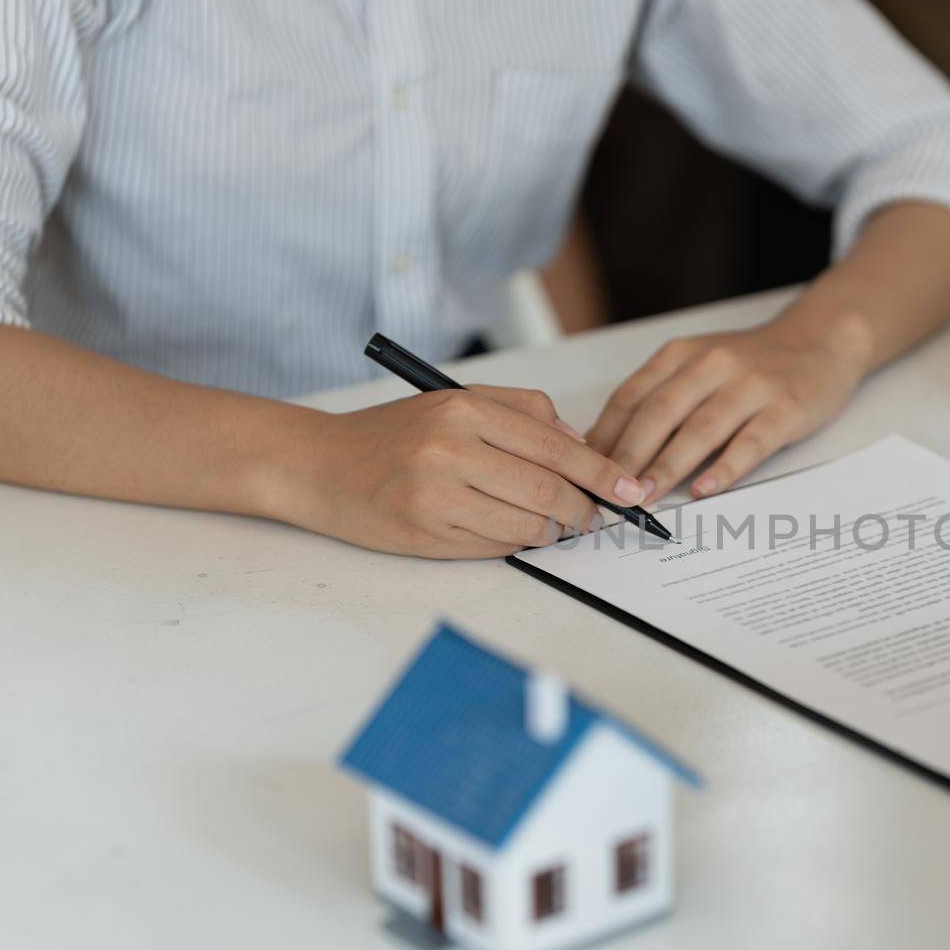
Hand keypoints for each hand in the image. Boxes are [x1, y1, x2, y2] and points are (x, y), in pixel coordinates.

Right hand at [287, 386, 645, 557]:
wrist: (319, 465)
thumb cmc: (394, 434)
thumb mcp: (456, 402)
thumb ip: (523, 414)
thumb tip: (582, 447)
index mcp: (464, 409)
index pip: (555, 447)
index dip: (601, 474)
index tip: (629, 489)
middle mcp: (450, 450)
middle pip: (549, 491)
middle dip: (585, 510)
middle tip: (597, 516)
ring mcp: (436, 497)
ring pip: (528, 526)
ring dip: (555, 532)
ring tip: (557, 525)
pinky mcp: (426, 535)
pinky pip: (497, 548)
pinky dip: (517, 544)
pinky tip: (513, 531)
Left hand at [587, 324, 869, 500]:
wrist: (819, 341)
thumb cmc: (749, 365)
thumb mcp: (697, 367)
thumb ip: (658, 399)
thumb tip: (605, 448)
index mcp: (682, 355)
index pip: (632, 397)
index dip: (605, 436)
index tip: (585, 470)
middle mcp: (712, 364)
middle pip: (659, 413)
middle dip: (628, 456)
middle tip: (608, 492)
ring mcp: (751, 385)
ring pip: (701, 429)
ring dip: (668, 466)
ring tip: (645, 497)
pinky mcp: (785, 408)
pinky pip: (751, 441)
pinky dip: (725, 467)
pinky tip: (704, 489)